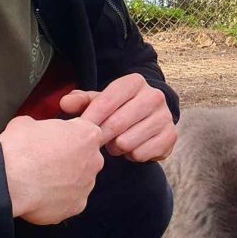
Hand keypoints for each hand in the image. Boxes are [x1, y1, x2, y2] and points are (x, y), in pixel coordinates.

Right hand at [0, 116, 104, 223]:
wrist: (8, 181)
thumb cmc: (19, 150)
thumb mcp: (27, 122)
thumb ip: (43, 126)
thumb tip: (36, 131)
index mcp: (87, 134)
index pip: (87, 133)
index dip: (69, 136)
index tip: (56, 141)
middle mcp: (94, 160)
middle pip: (86, 158)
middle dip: (70, 160)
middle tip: (46, 161)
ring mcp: (87, 185)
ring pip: (79, 182)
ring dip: (64, 181)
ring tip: (40, 180)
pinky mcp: (77, 207)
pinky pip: (70, 201)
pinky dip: (58, 200)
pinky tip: (40, 195)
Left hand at [59, 74, 176, 162]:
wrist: (151, 118)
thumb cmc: (119, 108)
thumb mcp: (100, 101)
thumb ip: (82, 101)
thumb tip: (64, 103)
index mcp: (135, 82)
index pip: (106, 101)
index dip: (90, 118)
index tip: (80, 130)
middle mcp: (154, 96)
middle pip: (116, 124)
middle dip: (102, 136)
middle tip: (98, 140)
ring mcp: (165, 116)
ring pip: (127, 141)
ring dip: (116, 148)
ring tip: (116, 143)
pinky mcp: (171, 136)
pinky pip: (141, 154)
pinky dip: (132, 155)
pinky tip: (132, 148)